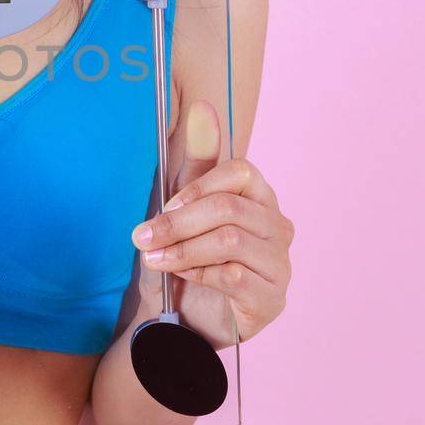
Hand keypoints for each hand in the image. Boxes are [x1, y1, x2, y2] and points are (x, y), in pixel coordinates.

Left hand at [130, 99, 293, 346]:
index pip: (241, 171)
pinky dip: (198, 274)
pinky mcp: (272, 298)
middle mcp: (278, 227)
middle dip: (177, 223)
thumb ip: (196, 161)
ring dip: (182, 250)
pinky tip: (183, 278)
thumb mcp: (181, 206)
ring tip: (156, 259)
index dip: (197, 187)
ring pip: (229, 242)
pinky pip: (234, 277)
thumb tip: (204, 107)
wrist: (179, 316)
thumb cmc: (184, 257)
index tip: (164, 205)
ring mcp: (280, 264)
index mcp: (260, 197)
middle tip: (143, 238)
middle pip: (229, 208)